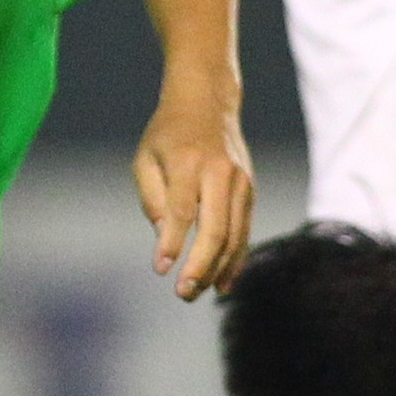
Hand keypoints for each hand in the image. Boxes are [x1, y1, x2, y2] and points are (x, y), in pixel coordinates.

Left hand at [132, 96, 254, 298]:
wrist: (207, 103)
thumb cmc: (168, 135)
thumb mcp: (145, 158)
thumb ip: (153, 199)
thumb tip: (164, 239)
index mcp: (189, 161)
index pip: (183, 210)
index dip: (173, 242)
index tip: (161, 269)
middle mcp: (220, 172)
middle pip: (215, 228)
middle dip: (200, 265)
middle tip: (182, 293)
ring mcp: (241, 182)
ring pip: (234, 235)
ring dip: (217, 269)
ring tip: (196, 292)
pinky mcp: (250, 191)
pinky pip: (244, 231)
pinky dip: (234, 259)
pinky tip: (221, 281)